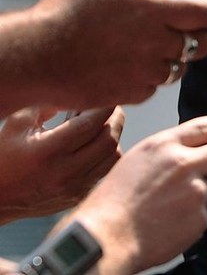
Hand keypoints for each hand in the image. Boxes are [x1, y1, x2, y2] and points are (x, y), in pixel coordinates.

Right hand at [0, 106, 123, 224]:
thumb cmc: (3, 156)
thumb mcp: (17, 124)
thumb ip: (46, 105)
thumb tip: (76, 93)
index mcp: (48, 152)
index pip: (90, 124)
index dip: (104, 107)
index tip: (106, 94)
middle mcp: (64, 172)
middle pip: (108, 139)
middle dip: (114, 118)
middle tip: (108, 107)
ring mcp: (74, 187)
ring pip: (112, 156)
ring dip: (113, 135)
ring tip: (102, 124)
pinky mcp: (78, 195)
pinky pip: (105, 170)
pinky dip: (107, 153)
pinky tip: (95, 143)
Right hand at [12, 0, 206, 110]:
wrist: (34, 57)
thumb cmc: (67, 14)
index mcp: (154, 10)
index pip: (206, 11)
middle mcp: (157, 42)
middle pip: (203, 43)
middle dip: (204, 36)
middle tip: (192, 31)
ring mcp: (147, 70)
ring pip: (181, 67)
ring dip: (175, 57)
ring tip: (149, 48)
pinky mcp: (134, 93)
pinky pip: (156, 85)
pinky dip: (151, 76)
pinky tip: (129, 66)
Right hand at [53, 112, 206, 274]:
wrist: (103, 239)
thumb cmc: (111, 203)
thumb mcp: (137, 161)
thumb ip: (168, 152)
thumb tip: (196, 149)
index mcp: (163, 145)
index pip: (206, 126)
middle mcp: (182, 163)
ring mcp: (193, 190)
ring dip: (201, 200)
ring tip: (170, 210)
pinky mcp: (199, 216)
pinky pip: (204, 216)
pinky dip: (192, 222)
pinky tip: (168, 225)